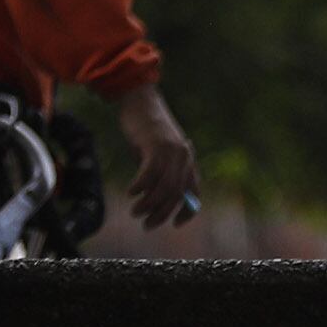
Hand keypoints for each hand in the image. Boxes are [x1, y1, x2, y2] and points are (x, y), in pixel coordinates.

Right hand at [113, 84, 198, 228]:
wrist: (141, 101)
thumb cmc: (146, 130)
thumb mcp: (159, 155)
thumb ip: (162, 174)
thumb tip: (155, 203)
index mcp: (188, 160)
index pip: (194, 193)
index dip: (187, 212)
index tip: (175, 225)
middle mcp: (184, 157)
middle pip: (176, 195)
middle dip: (162, 214)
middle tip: (146, 224)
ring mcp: (171, 151)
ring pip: (164, 188)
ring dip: (149, 205)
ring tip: (136, 211)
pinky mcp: (156, 146)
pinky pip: (150, 174)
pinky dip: (140, 187)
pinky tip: (131, 192)